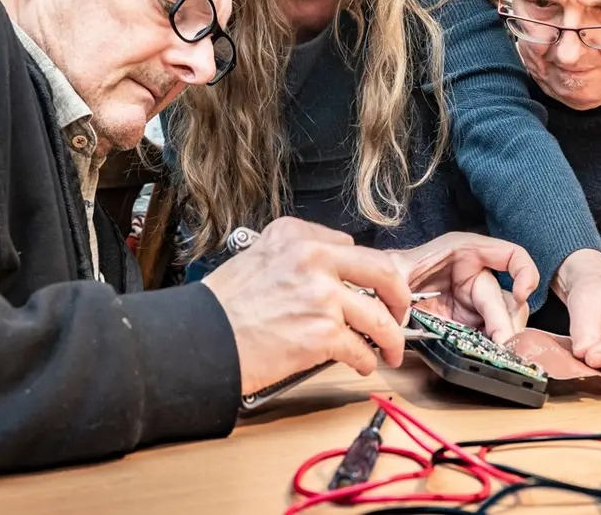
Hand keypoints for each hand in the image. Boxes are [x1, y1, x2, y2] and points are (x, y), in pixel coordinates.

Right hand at [201, 217, 411, 394]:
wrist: (200, 338)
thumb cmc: (220, 306)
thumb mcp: (256, 258)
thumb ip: (294, 258)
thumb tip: (328, 277)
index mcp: (295, 236)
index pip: (349, 247)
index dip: (366, 273)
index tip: (372, 287)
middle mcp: (313, 258)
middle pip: (381, 271)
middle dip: (399, 296)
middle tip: (400, 311)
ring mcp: (322, 295)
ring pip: (378, 316)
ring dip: (391, 337)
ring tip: (391, 350)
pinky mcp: (323, 333)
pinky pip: (360, 347)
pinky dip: (366, 360)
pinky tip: (362, 365)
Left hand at [395, 232, 539, 344]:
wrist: (378, 291)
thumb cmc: (391, 270)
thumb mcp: (393, 269)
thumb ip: (397, 281)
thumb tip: (400, 307)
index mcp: (466, 252)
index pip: (511, 256)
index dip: (524, 272)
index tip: (521, 293)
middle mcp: (476, 276)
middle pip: (507, 300)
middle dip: (506, 322)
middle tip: (502, 343)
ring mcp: (474, 303)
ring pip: (503, 322)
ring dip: (501, 338)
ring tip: (496, 353)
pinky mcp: (468, 324)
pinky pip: (488, 338)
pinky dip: (490, 348)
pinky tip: (486, 356)